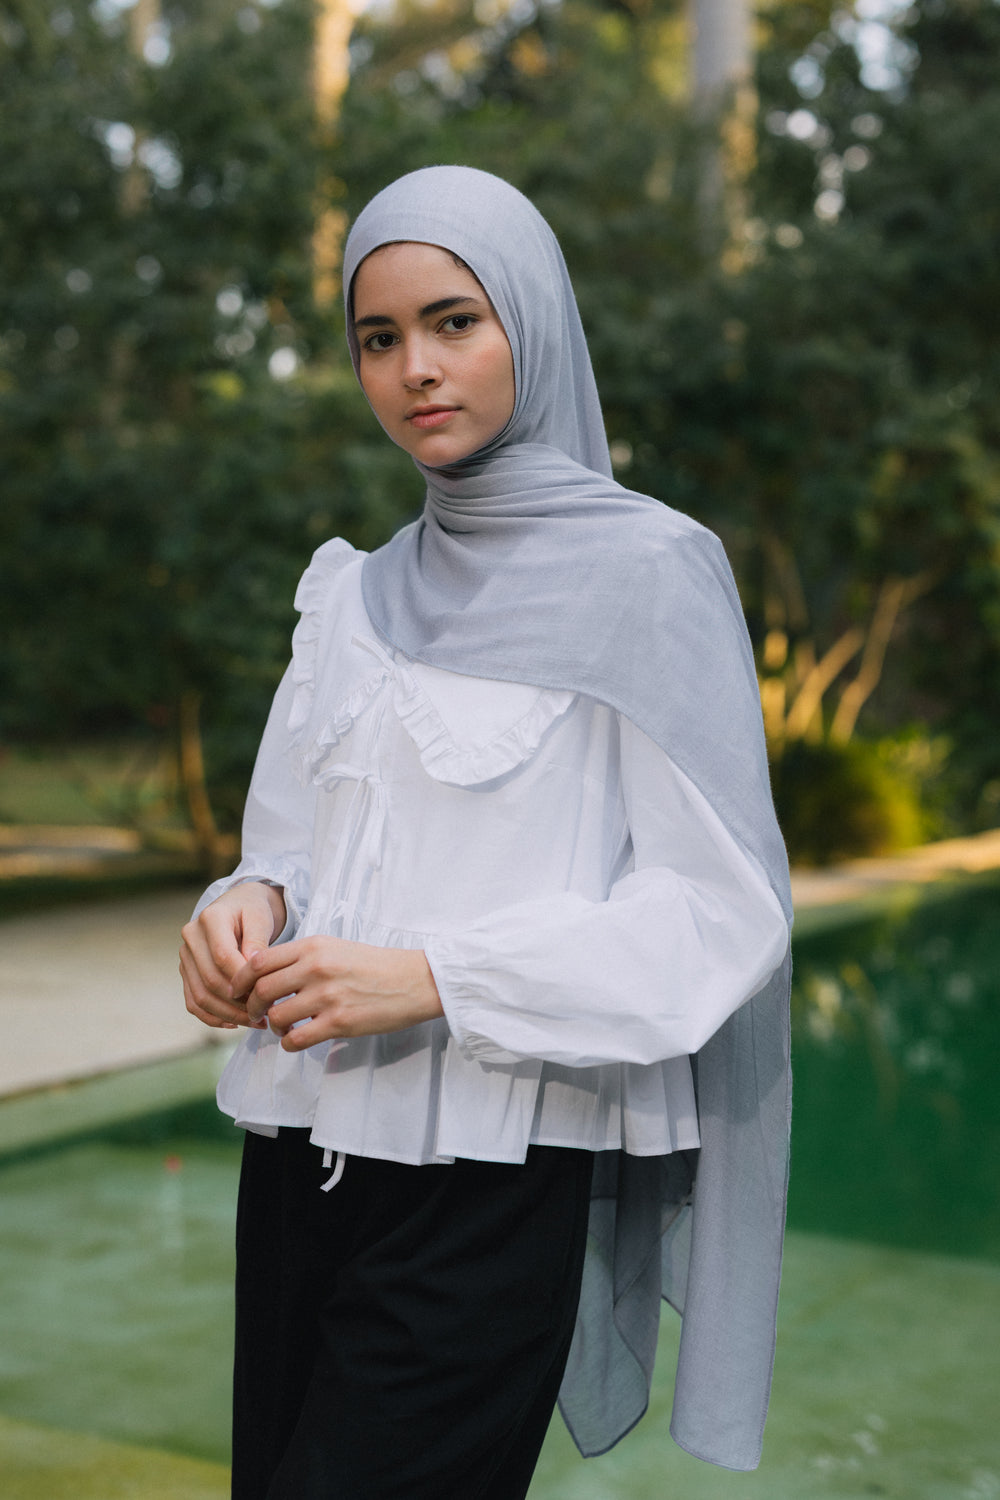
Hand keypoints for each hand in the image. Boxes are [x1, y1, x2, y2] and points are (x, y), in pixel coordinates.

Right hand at [180, 882, 286, 1029]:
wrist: (240, 905)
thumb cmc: (254, 911)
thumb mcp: (262, 918)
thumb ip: (257, 941)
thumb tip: (252, 968)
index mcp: (210, 918)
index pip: (223, 957)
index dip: (244, 980)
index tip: (267, 993)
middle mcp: (191, 937)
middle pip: (211, 980)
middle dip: (239, 1002)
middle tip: (265, 1013)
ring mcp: (186, 956)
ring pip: (200, 996)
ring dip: (228, 1015)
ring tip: (255, 1021)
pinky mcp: (186, 972)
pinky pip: (193, 1003)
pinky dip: (213, 1017)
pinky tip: (236, 1024)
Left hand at [232, 936, 443, 1051]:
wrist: (414, 980)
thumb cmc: (374, 965)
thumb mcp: (335, 947)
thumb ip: (302, 957)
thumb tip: (265, 974)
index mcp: (313, 946)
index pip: (259, 961)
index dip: (241, 980)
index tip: (238, 991)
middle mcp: (316, 968)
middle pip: (262, 990)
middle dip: (251, 1006)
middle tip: (256, 1014)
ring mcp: (327, 996)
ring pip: (277, 1016)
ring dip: (273, 1026)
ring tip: (282, 1027)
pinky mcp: (339, 1022)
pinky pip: (297, 1038)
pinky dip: (289, 1043)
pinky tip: (296, 1040)